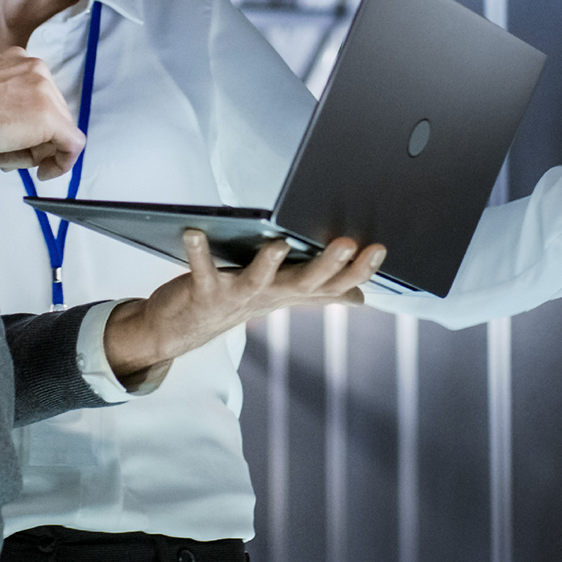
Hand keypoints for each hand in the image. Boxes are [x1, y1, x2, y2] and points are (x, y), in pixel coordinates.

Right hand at [0, 47, 83, 178]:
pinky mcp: (49, 117)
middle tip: (7, 155)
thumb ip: (8, 100)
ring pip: (61, 131)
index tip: (16, 141)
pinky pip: (72, 145)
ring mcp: (45, 90)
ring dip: (36, 152)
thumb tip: (22, 123)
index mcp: (19, 59)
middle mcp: (37, 69)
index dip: (30, 127)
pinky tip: (42, 172)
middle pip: (54, 114)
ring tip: (4, 157)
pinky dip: (62, 163)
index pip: (40, 98)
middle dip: (34, 141)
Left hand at [102, 231, 386, 387]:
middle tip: (347, 243)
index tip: (379, 248)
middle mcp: (269, 296)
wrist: (182, 329)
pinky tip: (194, 231)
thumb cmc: (236, 301)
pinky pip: (201, 270)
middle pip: (305, 283)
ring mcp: (237, 296)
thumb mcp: (282, 295)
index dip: (358, 270)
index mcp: (290, 292)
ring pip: (258, 281)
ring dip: (268, 264)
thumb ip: (320, 292)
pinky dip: (198, 252)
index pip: (334, 284)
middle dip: (328, 265)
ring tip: (278, 243)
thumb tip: (360, 296)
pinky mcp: (204, 292)